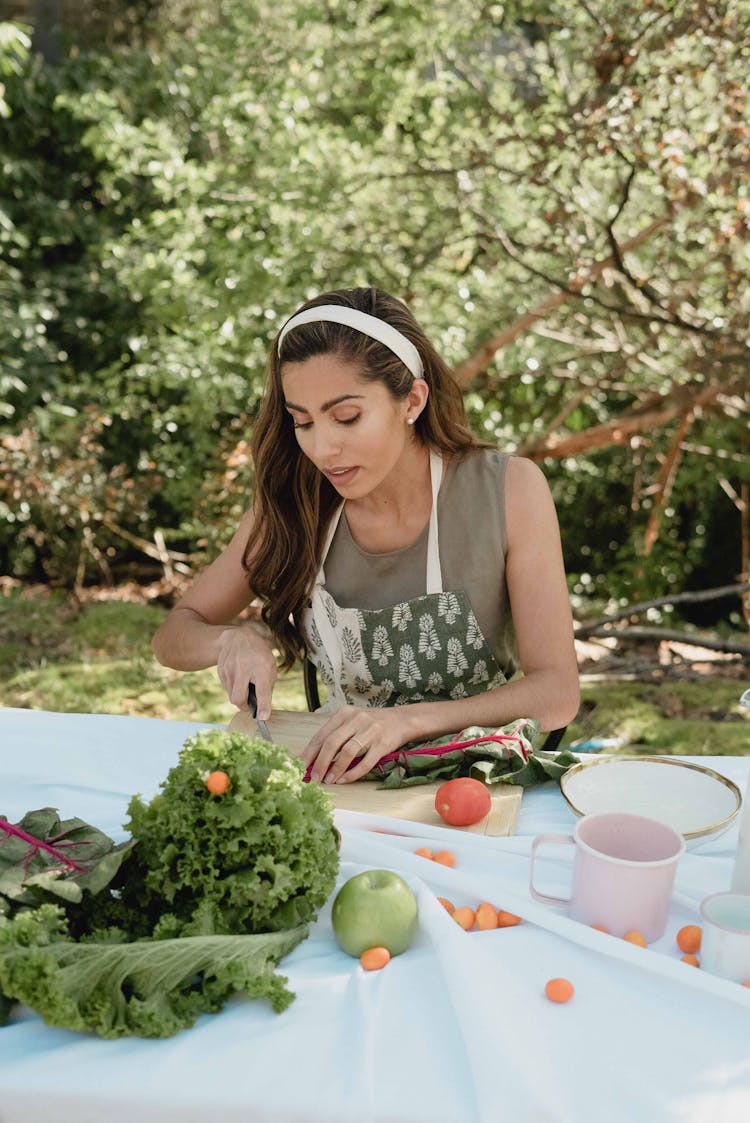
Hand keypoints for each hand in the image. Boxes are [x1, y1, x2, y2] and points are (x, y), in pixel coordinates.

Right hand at [216, 625, 276, 717]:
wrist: (238, 637)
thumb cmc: (258, 655)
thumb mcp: (270, 666)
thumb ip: (267, 686)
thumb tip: (262, 708)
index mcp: (261, 667)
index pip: (262, 690)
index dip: (263, 706)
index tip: (263, 717)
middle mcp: (244, 668)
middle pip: (238, 698)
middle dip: (244, 707)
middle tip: (250, 705)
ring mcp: (230, 670)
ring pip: (231, 696)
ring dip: (239, 696)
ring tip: (245, 683)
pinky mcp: (221, 671)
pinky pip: (227, 689)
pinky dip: (233, 688)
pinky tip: (238, 677)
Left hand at [302, 705, 417, 783]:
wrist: (402, 720)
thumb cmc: (372, 723)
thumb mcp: (352, 721)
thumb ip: (335, 734)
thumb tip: (313, 757)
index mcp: (345, 713)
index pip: (322, 735)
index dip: (310, 752)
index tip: (300, 766)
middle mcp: (356, 719)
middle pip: (332, 743)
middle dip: (320, 763)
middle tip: (313, 778)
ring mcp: (371, 731)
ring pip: (347, 752)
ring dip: (335, 769)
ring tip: (328, 781)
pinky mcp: (383, 744)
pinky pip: (366, 762)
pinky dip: (353, 773)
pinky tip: (344, 780)